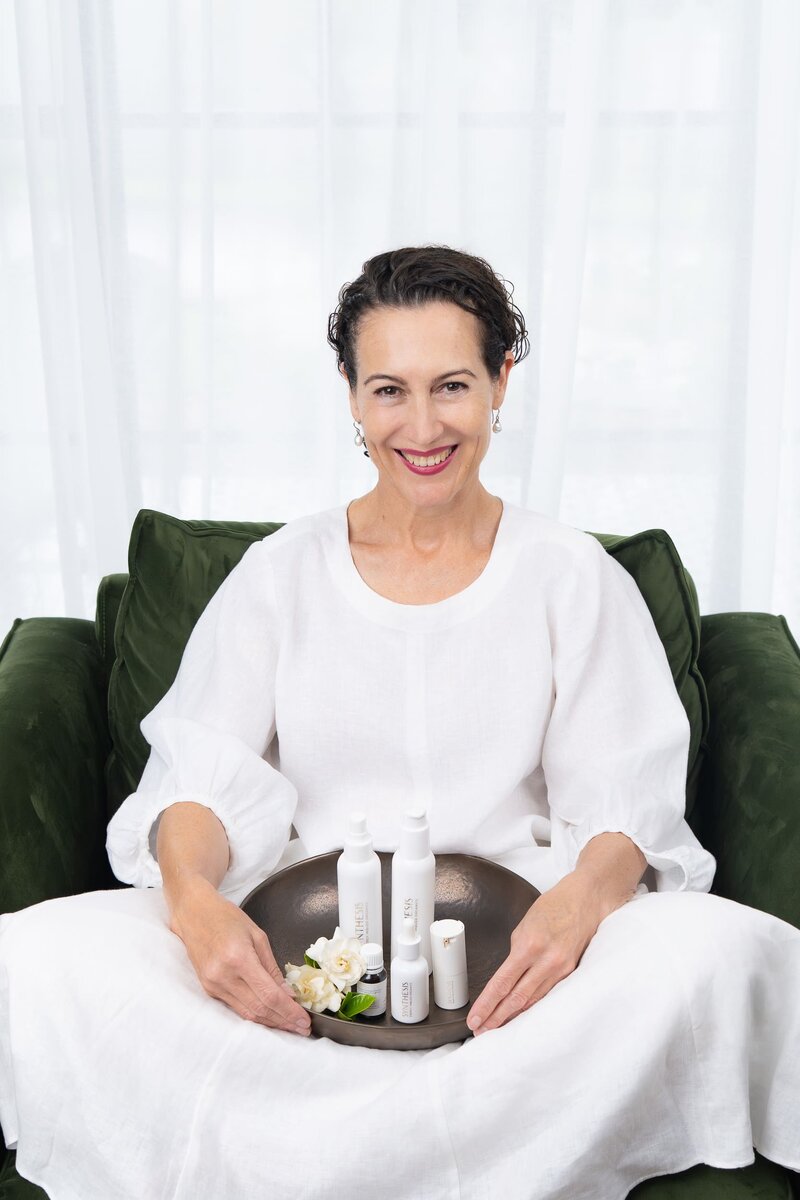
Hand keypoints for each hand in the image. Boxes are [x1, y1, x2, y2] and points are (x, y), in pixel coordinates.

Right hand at [169, 877, 311, 1035]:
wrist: (193, 914)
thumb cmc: (227, 918)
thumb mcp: (257, 935)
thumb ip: (272, 967)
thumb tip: (287, 994)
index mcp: (239, 958)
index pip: (269, 995)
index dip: (289, 1011)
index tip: (305, 1020)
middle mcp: (223, 976)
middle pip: (259, 1009)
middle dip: (284, 1021)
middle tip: (302, 1028)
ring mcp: (213, 985)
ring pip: (247, 1013)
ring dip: (270, 1023)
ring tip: (290, 1026)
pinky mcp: (208, 989)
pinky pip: (235, 1008)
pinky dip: (254, 1014)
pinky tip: (269, 1016)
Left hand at [466, 874, 596, 1035]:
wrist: (585, 901)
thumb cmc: (552, 907)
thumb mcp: (524, 926)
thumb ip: (516, 953)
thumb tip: (509, 975)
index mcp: (529, 946)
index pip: (502, 983)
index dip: (487, 1004)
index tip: (475, 1018)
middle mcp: (546, 961)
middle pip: (516, 998)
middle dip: (496, 1017)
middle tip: (480, 1032)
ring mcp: (560, 969)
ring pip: (533, 1001)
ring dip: (513, 1017)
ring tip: (496, 1029)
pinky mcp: (571, 973)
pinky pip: (548, 995)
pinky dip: (533, 1008)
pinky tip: (522, 1017)